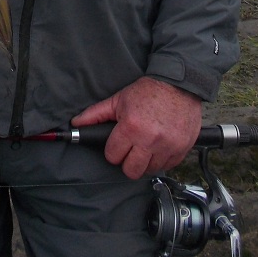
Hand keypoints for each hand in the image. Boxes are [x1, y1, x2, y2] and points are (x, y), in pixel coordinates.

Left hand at [71, 77, 201, 178]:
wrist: (178, 85)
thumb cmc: (147, 92)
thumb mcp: (119, 99)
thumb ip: (96, 114)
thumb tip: (76, 123)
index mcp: (131, 127)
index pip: (113, 156)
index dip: (113, 150)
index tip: (117, 144)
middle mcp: (150, 140)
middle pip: (131, 170)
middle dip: (127, 161)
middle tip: (130, 149)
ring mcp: (168, 147)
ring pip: (149, 171)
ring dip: (145, 162)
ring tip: (145, 146)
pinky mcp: (181, 150)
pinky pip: (167, 166)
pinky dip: (161, 160)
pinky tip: (159, 146)